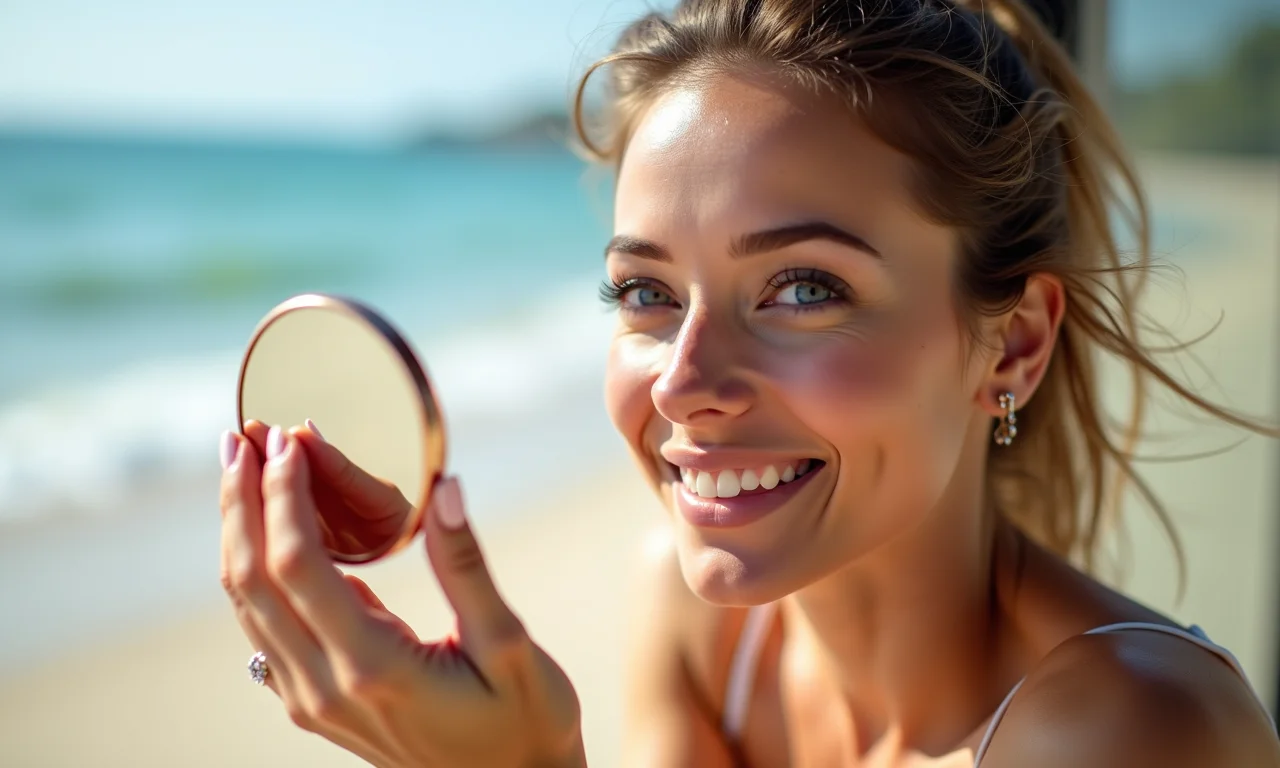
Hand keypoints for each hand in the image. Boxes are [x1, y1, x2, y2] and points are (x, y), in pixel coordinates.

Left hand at [219, 424, 586, 767]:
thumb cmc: (525, 721)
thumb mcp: (510, 645)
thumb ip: (468, 568)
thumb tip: (445, 487)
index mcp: (373, 668)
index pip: (299, 566)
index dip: (284, 495)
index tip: (292, 439)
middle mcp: (326, 688)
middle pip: (252, 580)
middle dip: (243, 501)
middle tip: (247, 436)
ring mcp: (311, 701)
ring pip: (247, 605)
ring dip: (239, 531)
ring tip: (245, 466)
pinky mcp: (313, 702)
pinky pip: (263, 626)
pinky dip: (255, 568)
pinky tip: (267, 530)